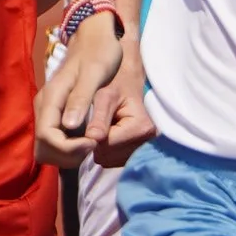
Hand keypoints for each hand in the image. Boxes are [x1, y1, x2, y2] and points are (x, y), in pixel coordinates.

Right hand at [35, 10, 122, 166]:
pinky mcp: (55, 115)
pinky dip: (70, 148)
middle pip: (42, 148)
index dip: (68, 149)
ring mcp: (48, 112)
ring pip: (47, 148)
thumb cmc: (100, 53)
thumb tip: (69, 125)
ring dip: (68, 155)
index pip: (46, 137)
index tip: (92, 142)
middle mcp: (44, 107)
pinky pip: (55, 141)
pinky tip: (87, 139)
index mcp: (51, 98)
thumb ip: (81, 98)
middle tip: (92, 145)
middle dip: (67, 155)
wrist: (96, 37)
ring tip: (91, 143)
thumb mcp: (95, 73)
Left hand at [86, 32, 157, 164]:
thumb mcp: (104, 94)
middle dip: (95, 141)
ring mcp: (143, 147)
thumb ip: (98, 117)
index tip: (87, 119)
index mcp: (141, 127)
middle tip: (93, 119)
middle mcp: (147, 141)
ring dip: (99, 145)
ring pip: (109, 160)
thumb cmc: (115, 80)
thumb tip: (92, 139)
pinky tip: (105, 130)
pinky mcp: (137, 149)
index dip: (91, 136)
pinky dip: (104, 147)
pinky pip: (113, 158)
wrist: (127, 76)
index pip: (106, 146)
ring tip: (100, 123)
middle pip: (108, 156)